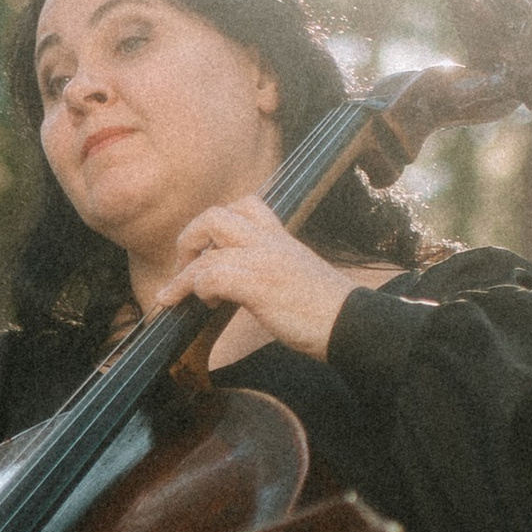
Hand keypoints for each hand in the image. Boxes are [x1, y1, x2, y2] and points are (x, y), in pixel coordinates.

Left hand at [147, 196, 361, 361]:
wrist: (354, 325)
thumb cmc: (326, 311)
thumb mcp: (297, 276)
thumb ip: (272, 270)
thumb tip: (246, 288)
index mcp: (281, 238)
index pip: (244, 205)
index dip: (217, 225)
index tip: (209, 253)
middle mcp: (270, 242)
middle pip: (214, 216)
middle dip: (190, 240)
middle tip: (185, 269)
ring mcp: (264, 260)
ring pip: (208, 248)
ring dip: (184, 273)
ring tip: (177, 295)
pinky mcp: (259, 284)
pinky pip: (213, 275)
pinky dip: (198, 289)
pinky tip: (207, 305)